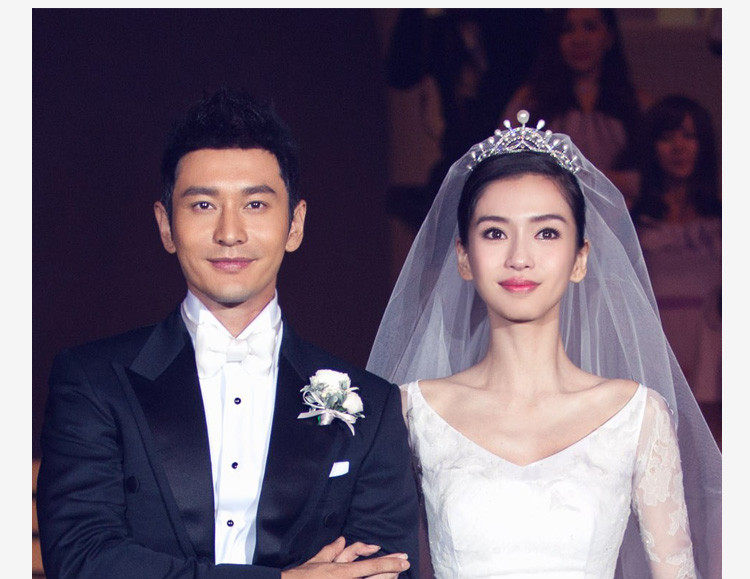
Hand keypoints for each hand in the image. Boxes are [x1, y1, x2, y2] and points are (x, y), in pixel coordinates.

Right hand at [281, 536, 409, 577]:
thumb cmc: (302, 577)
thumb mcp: (317, 561)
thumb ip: (331, 550)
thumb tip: (342, 540)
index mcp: (343, 572)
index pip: (372, 566)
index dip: (390, 562)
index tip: (403, 559)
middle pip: (377, 578)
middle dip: (393, 571)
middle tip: (405, 564)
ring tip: (396, 574)